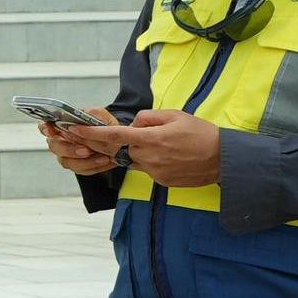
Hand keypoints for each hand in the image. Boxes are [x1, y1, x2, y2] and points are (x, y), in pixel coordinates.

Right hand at [41, 113, 126, 173]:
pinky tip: (103, 160)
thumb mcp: (99, 114)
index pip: (45, 126)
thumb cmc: (103, 126)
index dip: (45, 129)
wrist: (116, 140)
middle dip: (69, 149)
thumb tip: (80, 118)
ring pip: (66, 161)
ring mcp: (68, 154)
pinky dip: (93, 166)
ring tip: (100, 156)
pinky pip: (80, 169)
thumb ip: (90, 113)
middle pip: (54, 147)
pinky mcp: (77, 165)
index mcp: (62, 126)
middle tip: (85, 150)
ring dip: (84, 161)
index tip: (51, 131)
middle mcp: (62, 140)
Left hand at [74, 109, 221, 188]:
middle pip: (121, 149)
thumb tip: (134, 124)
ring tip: (162, 144)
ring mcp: (155, 172)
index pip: (113, 135)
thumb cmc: (201, 133)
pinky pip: (147, 169)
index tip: (74, 129)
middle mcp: (149, 158)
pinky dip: (151, 160)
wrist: (223, 159)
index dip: (90, 133)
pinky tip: (170, 155)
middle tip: (122, 134)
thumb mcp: (175, 116)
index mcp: (151, 139)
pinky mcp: (162, 181)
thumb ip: (148, 118)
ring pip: (134, 160)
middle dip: (118, 141)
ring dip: (138, 151)